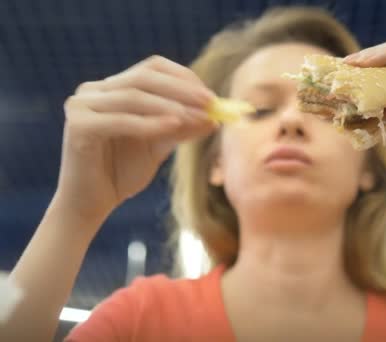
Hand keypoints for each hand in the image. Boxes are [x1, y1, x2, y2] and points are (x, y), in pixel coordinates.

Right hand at [56, 55, 216, 225]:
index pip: (152, 68)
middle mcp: (93, 91)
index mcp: (112, 88)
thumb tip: (214, 118)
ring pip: (133, 96)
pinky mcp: (77, 126)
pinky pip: (119, 120)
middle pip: (143, 77)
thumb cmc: (122, 173)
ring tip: (197, 117)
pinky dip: (149, 123)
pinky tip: (173, 126)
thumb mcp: (159, 146)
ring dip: (170, 105)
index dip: (184, 78)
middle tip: (210, 103)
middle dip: (181, 89)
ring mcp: (81, 105)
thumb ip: (181, 129)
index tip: (212, 97)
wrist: (91, 204)